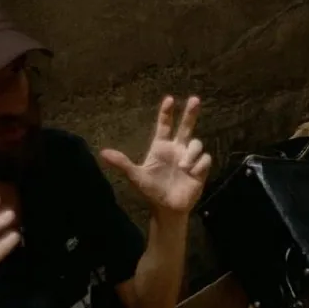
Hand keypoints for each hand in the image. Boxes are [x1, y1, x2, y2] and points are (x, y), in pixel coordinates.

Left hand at [101, 96, 211, 215]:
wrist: (168, 208)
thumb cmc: (151, 191)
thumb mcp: (136, 177)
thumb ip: (122, 163)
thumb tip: (103, 153)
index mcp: (161, 147)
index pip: (164, 125)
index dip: (166, 112)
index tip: (169, 99)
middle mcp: (177, 149)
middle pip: (186, 126)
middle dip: (190, 112)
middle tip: (194, 99)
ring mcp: (189, 158)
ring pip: (197, 143)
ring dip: (191, 153)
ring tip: (183, 167)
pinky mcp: (200, 168)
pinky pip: (205, 158)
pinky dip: (198, 165)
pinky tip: (191, 174)